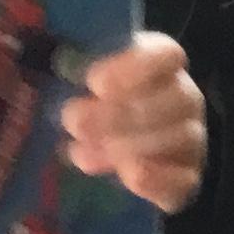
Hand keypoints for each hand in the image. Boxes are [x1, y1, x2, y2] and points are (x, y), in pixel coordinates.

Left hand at [59, 34, 206, 213]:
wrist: (105, 146)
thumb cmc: (90, 103)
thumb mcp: (80, 80)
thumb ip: (71, 68)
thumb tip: (41, 58)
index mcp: (161, 63)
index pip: (167, 55)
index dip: (135, 67)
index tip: (95, 84)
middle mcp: (185, 97)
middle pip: (175, 99)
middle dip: (120, 114)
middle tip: (75, 124)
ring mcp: (192, 138)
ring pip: (181, 137)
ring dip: (130, 146)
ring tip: (83, 154)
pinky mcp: (188, 176)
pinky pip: (185, 179)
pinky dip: (158, 178)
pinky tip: (127, 176)